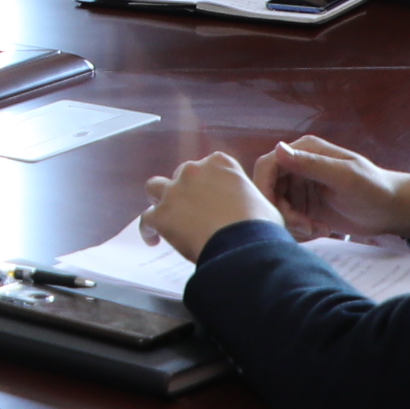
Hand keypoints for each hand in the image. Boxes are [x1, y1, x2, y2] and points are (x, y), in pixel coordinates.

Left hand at [138, 152, 275, 262]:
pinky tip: (153, 239)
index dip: (210, 182)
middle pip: (182, 175)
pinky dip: (148, 229)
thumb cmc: (260, 226)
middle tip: (193, 210)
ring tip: (165, 214)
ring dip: (160, 199)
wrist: (242, 244)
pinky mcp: (161, 214)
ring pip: (155, 188)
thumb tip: (249, 208)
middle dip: (186, 190)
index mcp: (221, 164)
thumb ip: (248, 196)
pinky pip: (146, 219)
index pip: (210, 166)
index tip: (212, 196)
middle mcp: (193, 171)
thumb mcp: (264, 202)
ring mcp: (174, 191)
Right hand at [253, 134, 409, 240]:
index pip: (268, 165)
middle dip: (282, 211)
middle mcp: (297, 168)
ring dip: (292, 223)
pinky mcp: (304, 208)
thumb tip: (278, 148)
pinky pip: (289, 220)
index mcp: (305, 151)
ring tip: (317, 230)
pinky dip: (299, 230)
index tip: (272, 211)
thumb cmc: (374, 188)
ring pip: (277, 208)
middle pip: (269, 190)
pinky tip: (321, 231)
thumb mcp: (344, 177)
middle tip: (304, 226)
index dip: (263, 187)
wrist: (392, 211)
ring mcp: (300, 189)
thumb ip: (311, 164)